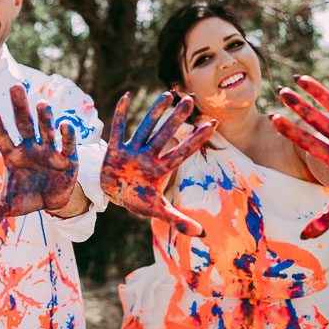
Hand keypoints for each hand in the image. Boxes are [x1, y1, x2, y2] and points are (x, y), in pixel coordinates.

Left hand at [0, 85, 78, 232]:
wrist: (52, 200)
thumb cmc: (27, 196)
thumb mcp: (9, 206)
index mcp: (13, 155)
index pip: (1, 137)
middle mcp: (31, 147)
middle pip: (24, 124)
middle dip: (19, 107)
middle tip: (14, 87)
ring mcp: (49, 150)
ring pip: (46, 129)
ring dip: (44, 117)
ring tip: (41, 103)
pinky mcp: (67, 158)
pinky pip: (67, 145)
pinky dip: (67, 135)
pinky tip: (65, 125)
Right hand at [101, 91, 215, 235]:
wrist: (115, 194)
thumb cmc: (137, 200)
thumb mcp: (157, 210)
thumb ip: (178, 220)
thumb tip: (202, 234)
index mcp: (160, 170)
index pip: (182, 152)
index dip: (196, 140)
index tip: (213, 124)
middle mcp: (149, 156)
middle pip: (165, 134)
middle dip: (176, 118)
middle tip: (190, 100)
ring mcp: (133, 151)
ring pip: (145, 127)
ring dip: (155, 111)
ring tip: (167, 94)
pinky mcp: (116, 150)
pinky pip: (118, 129)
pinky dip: (120, 113)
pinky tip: (127, 96)